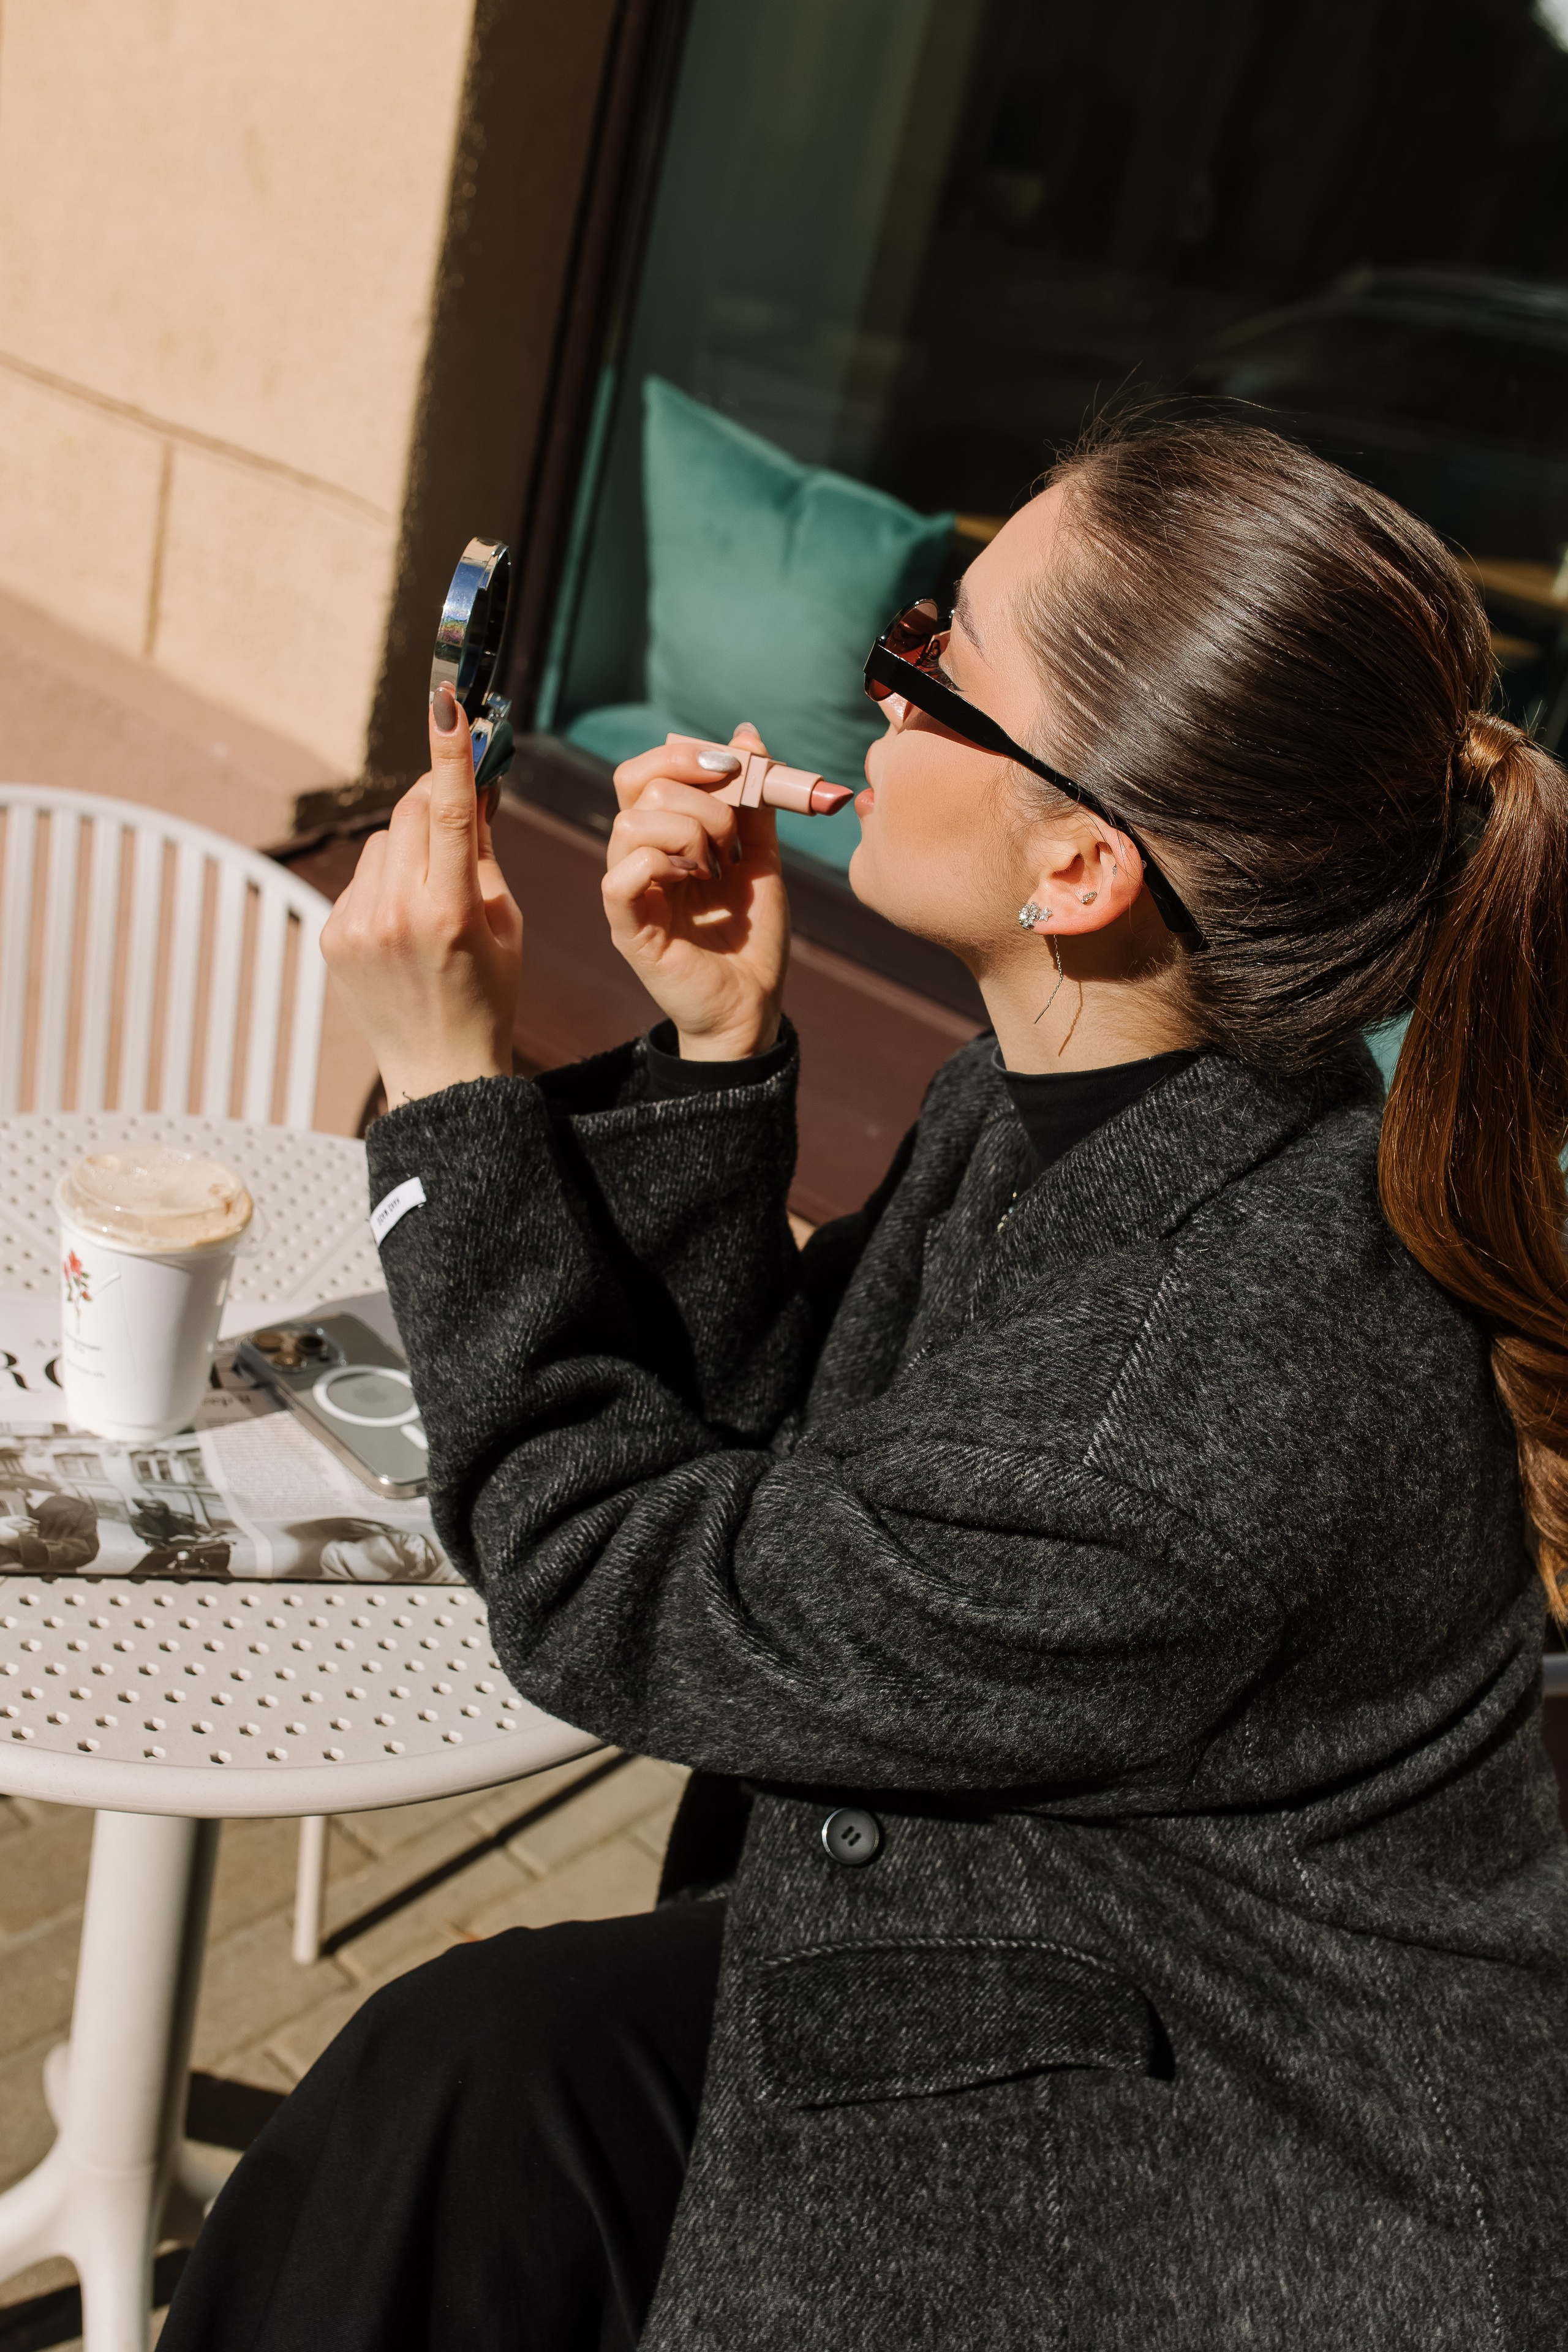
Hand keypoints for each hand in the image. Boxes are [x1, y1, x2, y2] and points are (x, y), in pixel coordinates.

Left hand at [321, 686, 523, 1103]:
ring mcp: (358, 925)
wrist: (439, 1071)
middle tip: (457, 803)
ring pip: (383, 844)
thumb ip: (484, 850)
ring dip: (409, 849)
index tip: (444, 703)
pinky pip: (362, 878)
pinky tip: (405, 924)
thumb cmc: (488, 995)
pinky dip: (386, 883)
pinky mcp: (334, 935)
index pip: (446, 814)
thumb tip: (475, 784)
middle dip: (433, 799)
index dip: (448, 754)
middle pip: (408, 814)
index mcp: (451, 913)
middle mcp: (397, 915)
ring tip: (433, 899)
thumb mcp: (506, 923)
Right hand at [602, 723, 788, 1059]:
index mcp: (663, 837)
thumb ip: (754, 800)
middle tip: (731, 836)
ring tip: (715, 867)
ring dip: (687, 831)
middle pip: (637, 786)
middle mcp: (637, 858)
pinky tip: (693, 881)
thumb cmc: (751, 937)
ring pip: (630, 824)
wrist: (753, 1003)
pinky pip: (620, 877)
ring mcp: (628, 893)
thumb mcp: (761, 857)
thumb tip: (747, 735)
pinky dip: (661, 864)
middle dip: (699, 795)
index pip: (645, 771)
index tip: (737, 767)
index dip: (686, 756)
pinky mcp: (627, 929)